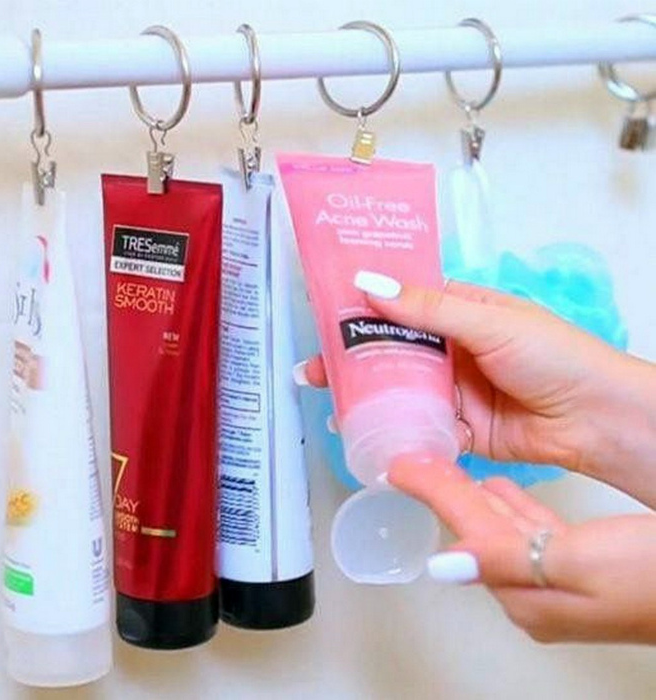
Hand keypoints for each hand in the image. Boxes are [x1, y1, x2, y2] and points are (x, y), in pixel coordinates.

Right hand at [298, 276, 655, 507]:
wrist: (595, 419)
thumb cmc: (554, 356)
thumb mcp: (488, 322)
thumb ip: (428, 309)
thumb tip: (370, 284)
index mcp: (459, 312)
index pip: (401, 303)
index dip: (363, 308)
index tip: (324, 315)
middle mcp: (451, 349)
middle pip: (391, 350)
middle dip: (352, 359)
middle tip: (314, 368)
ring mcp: (452, 390)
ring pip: (398, 389)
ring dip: (366, 394)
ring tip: (328, 399)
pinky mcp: (457, 427)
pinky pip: (417, 425)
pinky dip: (393, 428)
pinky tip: (363, 430)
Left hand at [388, 455, 655, 644]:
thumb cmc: (653, 575)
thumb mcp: (580, 565)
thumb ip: (505, 559)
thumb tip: (444, 567)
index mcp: (529, 595)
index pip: (468, 534)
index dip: (434, 494)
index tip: (402, 466)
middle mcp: (536, 596)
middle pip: (479, 534)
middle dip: (449, 496)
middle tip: (421, 459)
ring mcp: (561, 585)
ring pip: (505, 532)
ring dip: (478, 502)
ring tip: (453, 471)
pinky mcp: (584, 571)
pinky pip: (534, 534)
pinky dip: (515, 509)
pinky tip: (503, 490)